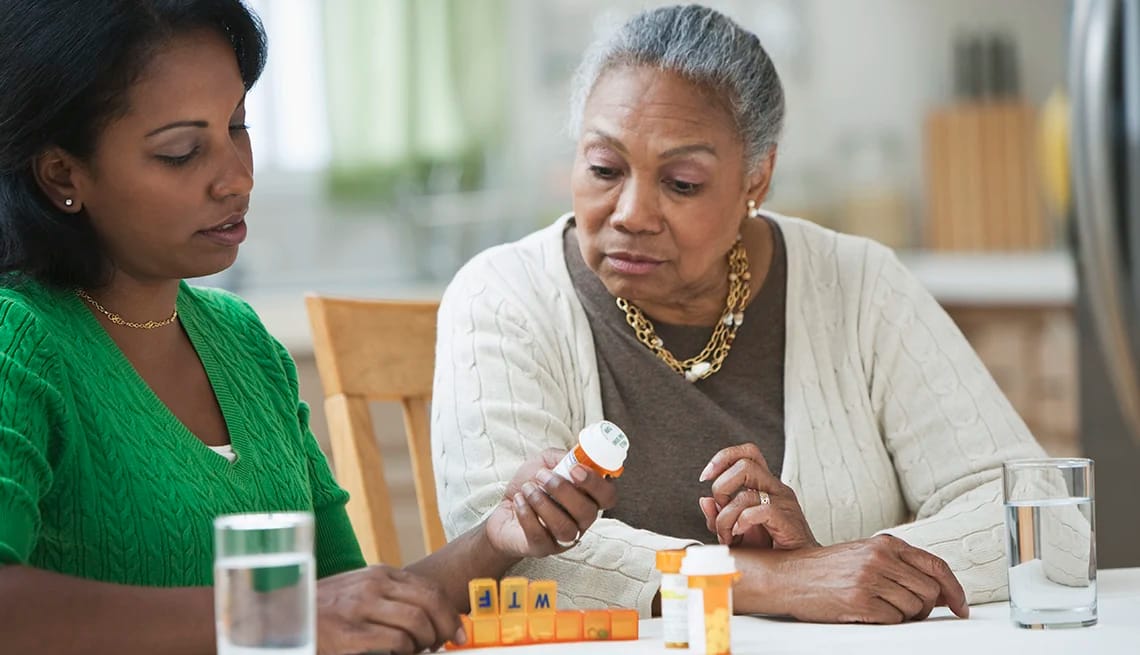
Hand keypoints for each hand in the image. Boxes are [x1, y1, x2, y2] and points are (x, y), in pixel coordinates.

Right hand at [316, 565, 462, 654]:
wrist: (282, 618)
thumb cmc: (325, 610)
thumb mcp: (359, 591)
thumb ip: (390, 597)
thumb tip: (428, 616)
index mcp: (379, 574)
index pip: (430, 589)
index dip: (451, 612)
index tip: (458, 631)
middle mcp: (373, 585)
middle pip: (430, 603)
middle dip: (447, 628)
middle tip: (446, 644)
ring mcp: (361, 608)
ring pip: (417, 623)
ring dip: (426, 643)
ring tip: (419, 651)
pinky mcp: (350, 634)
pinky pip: (396, 642)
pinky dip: (405, 652)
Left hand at [484, 448, 616, 558]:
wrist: (503, 508)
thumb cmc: (531, 485)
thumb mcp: (545, 462)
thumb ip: (562, 458)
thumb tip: (574, 458)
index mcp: (588, 499)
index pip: (608, 496)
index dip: (596, 483)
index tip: (575, 469)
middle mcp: (580, 522)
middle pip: (587, 513)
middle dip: (563, 490)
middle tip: (542, 476)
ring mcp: (563, 538)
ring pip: (565, 528)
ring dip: (543, 503)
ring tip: (527, 488)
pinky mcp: (542, 548)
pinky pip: (539, 536)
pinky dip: (526, 514)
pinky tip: (519, 500)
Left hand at [698, 443, 817, 548]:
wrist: (798, 568)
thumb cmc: (770, 549)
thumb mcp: (736, 531)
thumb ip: (719, 516)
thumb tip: (705, 501)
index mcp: (764, 484)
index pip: (747, 453)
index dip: (723, 457)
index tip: (705, 476)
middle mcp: (775, 488)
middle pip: (744, 465)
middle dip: (721, 487)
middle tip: (721, 510)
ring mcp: (783, 502)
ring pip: (746, 493)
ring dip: (727, 517)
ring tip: (729, 534)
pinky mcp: (788, 519)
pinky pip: (761, 510)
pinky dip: (742, 522)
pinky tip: (740, 533)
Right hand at [742, 534, 968, 622]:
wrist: (790, 576)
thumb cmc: (828, 569)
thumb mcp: (866, 554)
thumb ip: (900, 565)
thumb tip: (942, 590)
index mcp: (885, 543)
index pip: (937, 565)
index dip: (955, 589)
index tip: (961, 606)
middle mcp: (880, 557)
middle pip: (931, 591)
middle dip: (926, 607)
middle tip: (909, 611)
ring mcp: (870, 579)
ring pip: (915, 608)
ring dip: (905, 616)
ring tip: (880, 607)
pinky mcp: (860, 601)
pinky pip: (894, 620)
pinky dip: (887, 621)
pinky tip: (868, 612)